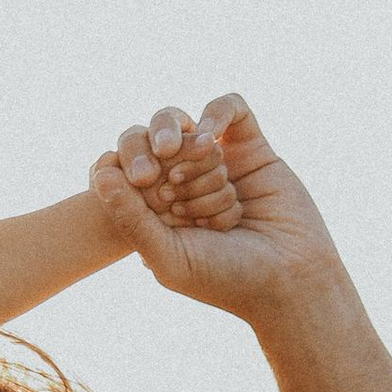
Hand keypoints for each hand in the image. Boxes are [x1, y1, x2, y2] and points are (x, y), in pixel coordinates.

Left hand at [90, 98, 344, 319]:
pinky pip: (229, 108)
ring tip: (214, 193)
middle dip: (167, 170)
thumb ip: (130, 217)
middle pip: (156, 146)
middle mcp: (187, 182)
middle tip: (176, 193)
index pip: (126, 169)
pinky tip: (212, 136)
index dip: (131, 170)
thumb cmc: (226, 279)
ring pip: (191, 130)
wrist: (291, 282)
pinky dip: (216, 113)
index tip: (146, 190)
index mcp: (158, 210)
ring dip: (198, 160)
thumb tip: (100, 173)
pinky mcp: (253, 149)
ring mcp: (220, 164)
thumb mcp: (166, 255)